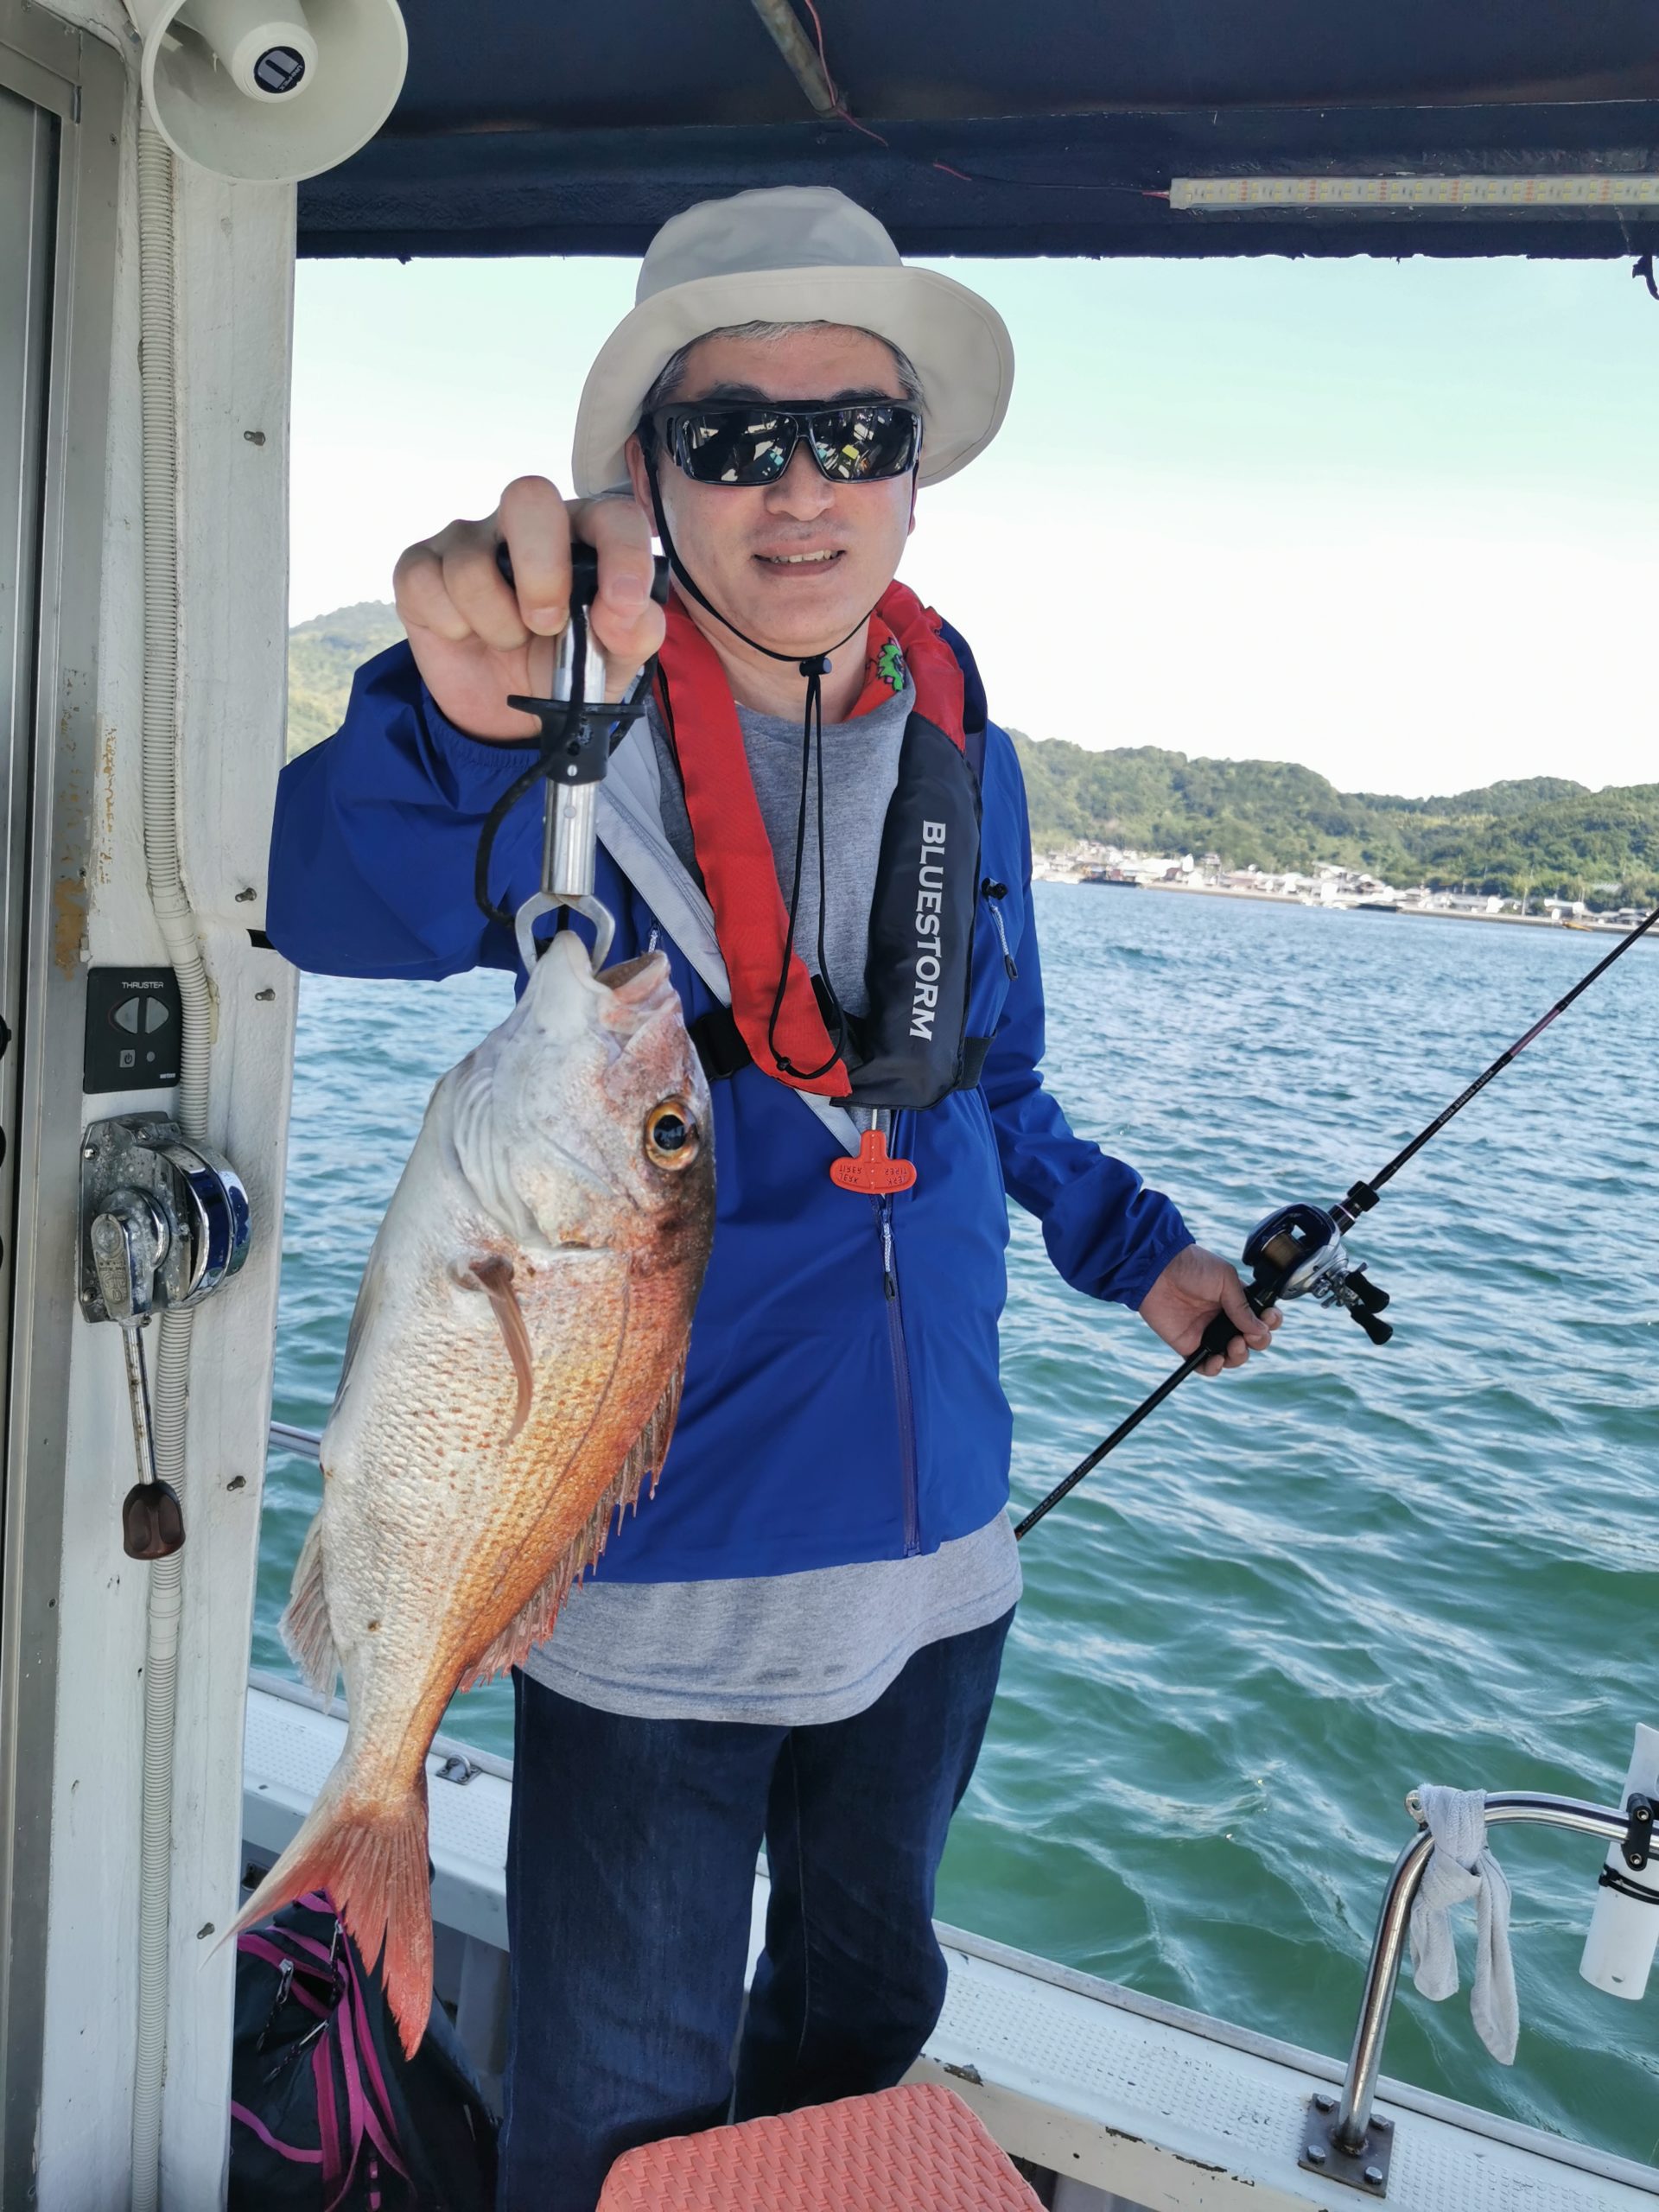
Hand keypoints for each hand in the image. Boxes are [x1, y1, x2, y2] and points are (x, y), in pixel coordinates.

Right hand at [392, 477, 665, 742]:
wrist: (505, 711)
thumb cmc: (564, 666)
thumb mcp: (612, 661)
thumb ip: (634, 631)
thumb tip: (620, 609)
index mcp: (582, 535)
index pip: (611, 514)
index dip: (622, 553)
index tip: (621, 605)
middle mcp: (523, 524)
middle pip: (528, 495)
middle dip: (542, 572)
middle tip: (547, 624)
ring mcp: (468, 540)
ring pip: (471, 562)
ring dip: (496, 624)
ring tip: (509, 641)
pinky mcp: (420, 567)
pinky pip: (425, 585)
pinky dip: (452, 628)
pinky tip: (467, 636)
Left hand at [1138, 1244, 1280, 1377]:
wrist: (1158, 1271)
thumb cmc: (1192, 1267)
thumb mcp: (1225, 1278)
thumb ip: (1243, 1305)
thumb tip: (1260, 1329)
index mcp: (1236, 1300)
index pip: (1261, 1318)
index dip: (1270, 1322)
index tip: (1269, 1319)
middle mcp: (1224, 1319)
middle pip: (1252, 1341)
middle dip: (1259, 1342)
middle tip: (1249, 1335)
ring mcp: (1207, 1333)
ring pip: (1233, 1357)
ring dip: (1240, 1356)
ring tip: (1235, 1344)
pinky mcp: (1188, 1345)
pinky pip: (1205, 1366)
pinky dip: (1214, 1368)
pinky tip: (1216, 1359)